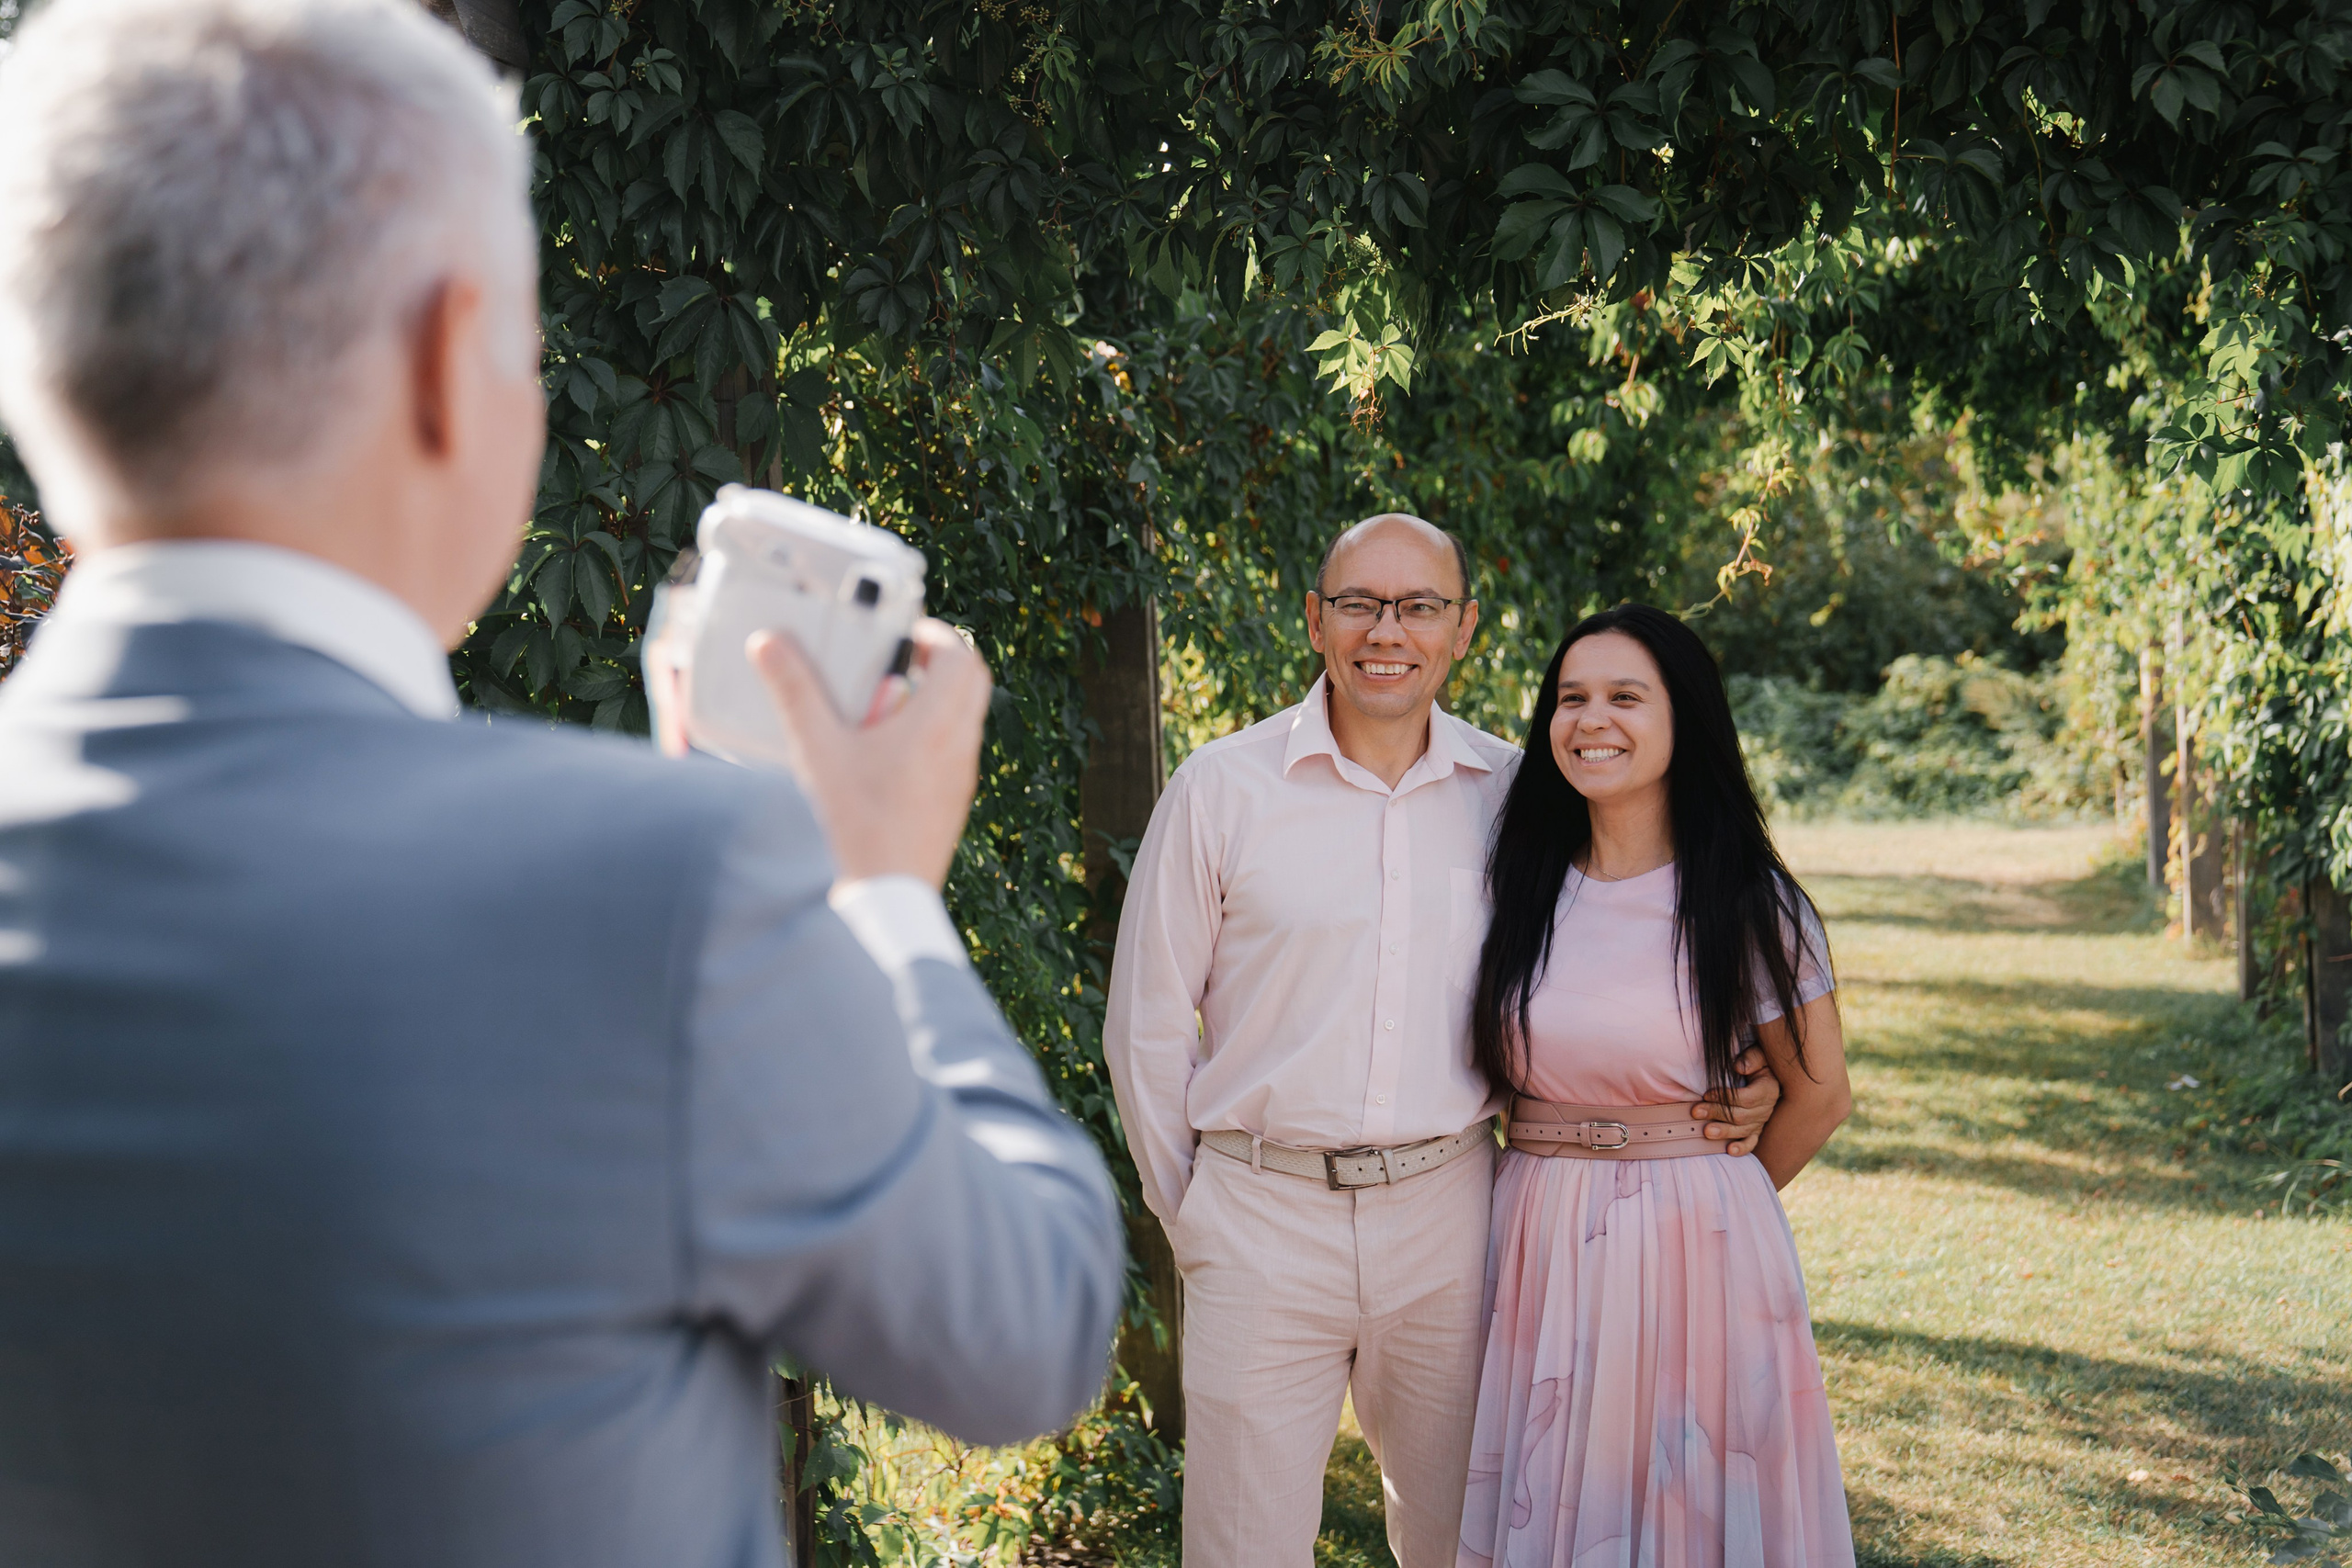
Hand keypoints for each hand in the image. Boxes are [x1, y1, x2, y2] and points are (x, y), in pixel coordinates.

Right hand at [750, 619, 991, 887]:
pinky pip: (954, 750)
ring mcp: (961, 778)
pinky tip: (886, 752)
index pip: (962, 656)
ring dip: (936, 697)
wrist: (887, 897)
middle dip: (940, 660)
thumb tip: (768, 642)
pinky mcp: (953, 802)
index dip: (937, 635)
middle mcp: (959, 748)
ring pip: (965, 717)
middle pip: (972, 682)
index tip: (904, 633)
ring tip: (885, 704)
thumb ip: (794, 692)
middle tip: (899, 660)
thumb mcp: (818, 752)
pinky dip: (932, 734)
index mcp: (938, 726)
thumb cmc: (857, 826)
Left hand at [1693, 1046, 1780, 1156]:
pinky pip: (1751, 1142)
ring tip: (1706, 1131)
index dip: (1725, 1097)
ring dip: (1724, 1132)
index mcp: (1768, 1089)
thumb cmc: (1758, 1062)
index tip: (1706, 1094)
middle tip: (1695, 1112)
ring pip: (1742, 1130)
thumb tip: (1739, 1067)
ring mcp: (1761, 1121)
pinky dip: (1741, 1148)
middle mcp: (1766, 1108)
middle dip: (1716, 1113)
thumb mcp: (1759, 1054)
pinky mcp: (1756, 1130)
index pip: (1746, 1098)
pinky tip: (1729, 1151)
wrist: (1766, 1074)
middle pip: (1740, 1115)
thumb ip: (1752, 1058)